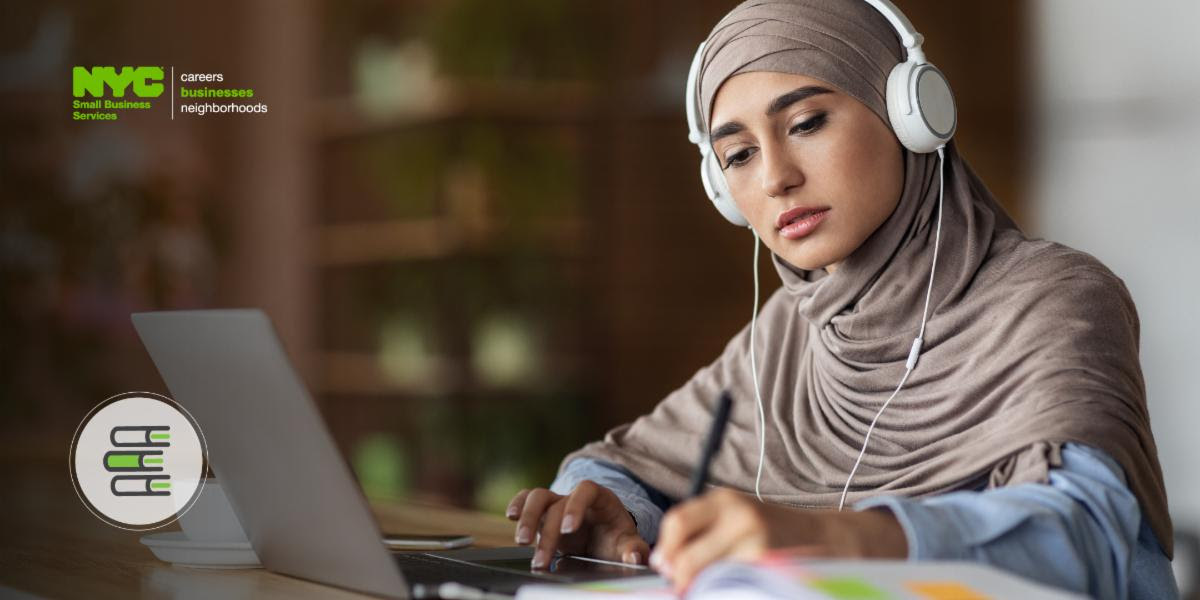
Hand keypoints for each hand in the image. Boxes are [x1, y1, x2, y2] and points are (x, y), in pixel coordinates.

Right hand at [506, 481, 648, 569]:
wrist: (604, 536)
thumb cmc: (614, 537)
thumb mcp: (626, 542)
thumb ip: (632, 548)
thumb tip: (635, 555)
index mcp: (600, 498)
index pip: (586, 490)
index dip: (576, 506)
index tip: (569, 528)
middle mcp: (575, 497)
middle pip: (556, 502)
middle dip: (547, 531)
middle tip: (542, 558)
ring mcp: (557, 502)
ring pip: (537, 497)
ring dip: (527, 518)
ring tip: (522, 542)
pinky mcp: (543, 512)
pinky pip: (526, 499)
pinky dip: (517, 504)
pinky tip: (510, 517)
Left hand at [649, 488, 906, 592]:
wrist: (826, 537)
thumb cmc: (772, 530)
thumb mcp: (736, 516)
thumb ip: (701, 530)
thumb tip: (664, 560)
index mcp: (726, 500)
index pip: (678, 521)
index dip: (666, 549)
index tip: (664, 566)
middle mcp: (741, 517)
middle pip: (688, 556)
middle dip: (679, 577)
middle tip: (680, 586)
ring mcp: (757, 545)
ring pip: (708, 576)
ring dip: (702, 586)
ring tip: (711, 586)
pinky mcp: (770, 568)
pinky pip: (733, 586)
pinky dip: (725, 590)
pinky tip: (731, 588)